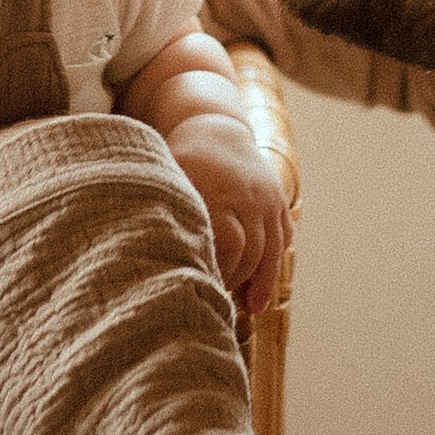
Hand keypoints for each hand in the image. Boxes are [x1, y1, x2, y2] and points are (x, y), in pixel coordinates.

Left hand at [163, 116, 290, 321]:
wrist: (213, 126)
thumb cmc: (180, 159)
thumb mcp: (168, 177)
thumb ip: (167, 210)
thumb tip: (151, 251)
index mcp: (218, 192)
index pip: (229, 243)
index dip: (222, 271)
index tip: (205, 289)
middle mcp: (248, 195)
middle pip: (254, 249)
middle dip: (240, 280)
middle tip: (222, 304)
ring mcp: (267, 196)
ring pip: (274, 245)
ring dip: (264, 279)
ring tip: (254, 307)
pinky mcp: (277, 198)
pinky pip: (284, 233)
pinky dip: (277, 259)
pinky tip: (266, 282)